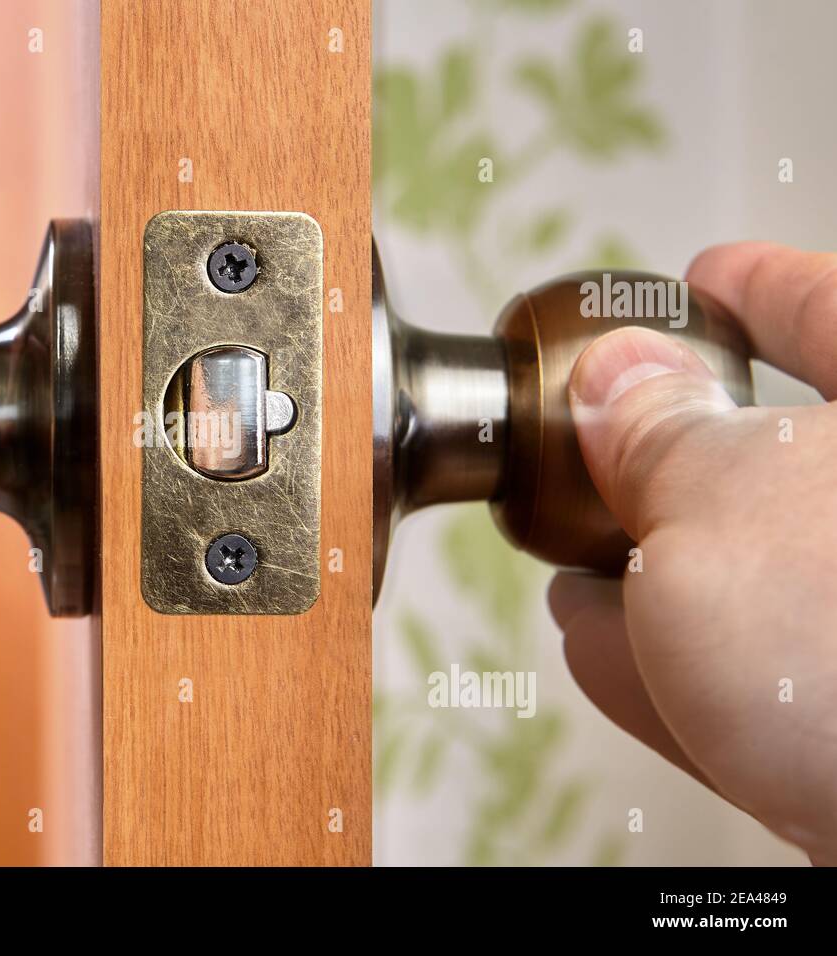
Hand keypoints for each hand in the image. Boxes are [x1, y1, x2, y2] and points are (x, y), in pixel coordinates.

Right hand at [551, 241, 836, 863]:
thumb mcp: (726, 499)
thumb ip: (660, 431)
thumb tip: (617, 383)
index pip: (833, 312)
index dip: (760, 286)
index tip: (705, 276)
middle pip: (790, 459)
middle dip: (677, 451)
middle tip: (600, 435)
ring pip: (761, 578)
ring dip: (649, 566)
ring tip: (567, 558)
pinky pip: (755, 675)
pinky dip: (668, 655)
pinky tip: (595, 641)